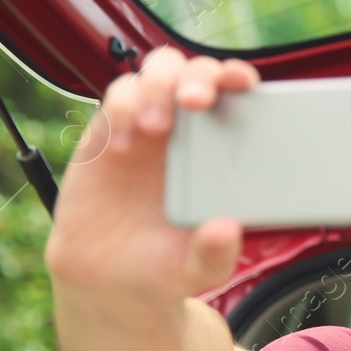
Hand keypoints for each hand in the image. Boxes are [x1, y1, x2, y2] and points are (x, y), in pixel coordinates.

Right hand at [45, 46, 260, 300]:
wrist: (108, 279)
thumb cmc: (165, 265)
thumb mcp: (199, 269)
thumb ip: (215, 251)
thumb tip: (228, 229)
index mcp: (220, 153)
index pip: (235, 98)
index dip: (238, 78)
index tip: (243, 82)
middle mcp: (186, 132)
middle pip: (193, 71)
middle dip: (197, 75)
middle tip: (195, 101)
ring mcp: (146, 128)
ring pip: (154, 74)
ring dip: (157, 87)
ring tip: (155, 127)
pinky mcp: (107, 134)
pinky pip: (115, 100)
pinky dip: (121, 110)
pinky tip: (122, 147)